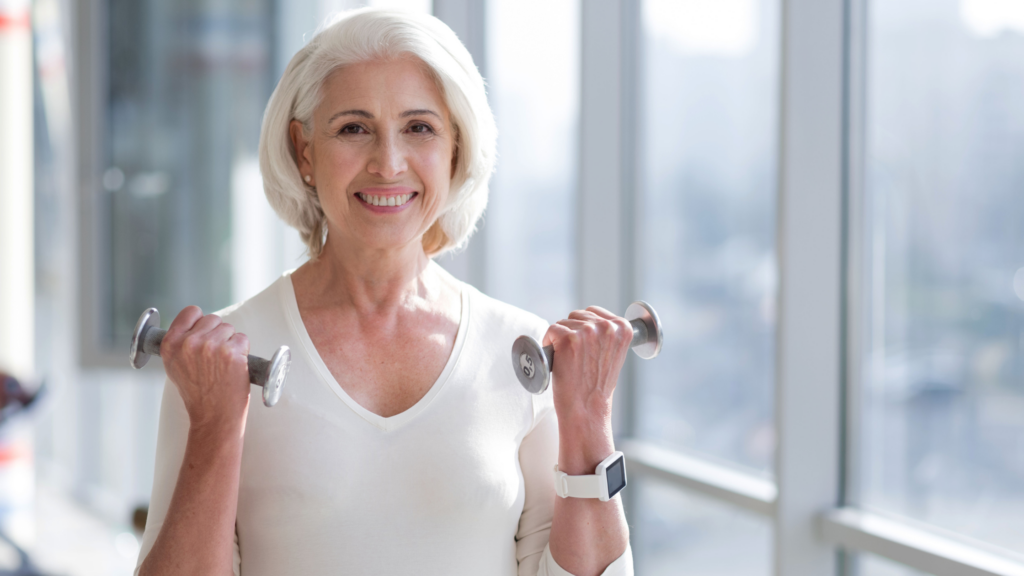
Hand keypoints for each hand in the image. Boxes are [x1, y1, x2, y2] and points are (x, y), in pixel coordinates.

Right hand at [161, 306, 250, 432]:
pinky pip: (243, 338)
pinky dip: (244, 351)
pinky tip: (235, 367)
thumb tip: (194, 324)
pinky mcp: (232, 352)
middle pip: (213, 319)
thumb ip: (180, 343)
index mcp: (170, 345)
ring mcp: (211, 346)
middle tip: (216, 357)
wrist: (213, 417)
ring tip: (224, 365)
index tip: (205, 330)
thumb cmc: (198, 394)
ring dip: (231, 343)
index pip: (190, 312)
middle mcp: (188, 343)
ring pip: (229, 328)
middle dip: (218, 333)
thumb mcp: (175, 367)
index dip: (200, 320)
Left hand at [543, 306, 632, 472]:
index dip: (585, 329)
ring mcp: (587, 332)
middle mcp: (607, 327)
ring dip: (560, 339)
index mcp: (623, 328)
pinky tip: (557, 360)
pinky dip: (548, 343)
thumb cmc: (597, 386)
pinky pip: (551, 330)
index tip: (585, 348)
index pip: (594, 312)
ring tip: (569, 361)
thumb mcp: (614, 356)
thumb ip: (608, 336)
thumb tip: (593, 323)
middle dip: (572, 333)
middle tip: (576, 358)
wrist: (586, 409)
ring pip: (563, 323)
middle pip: (577, 316)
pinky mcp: (568, 338)